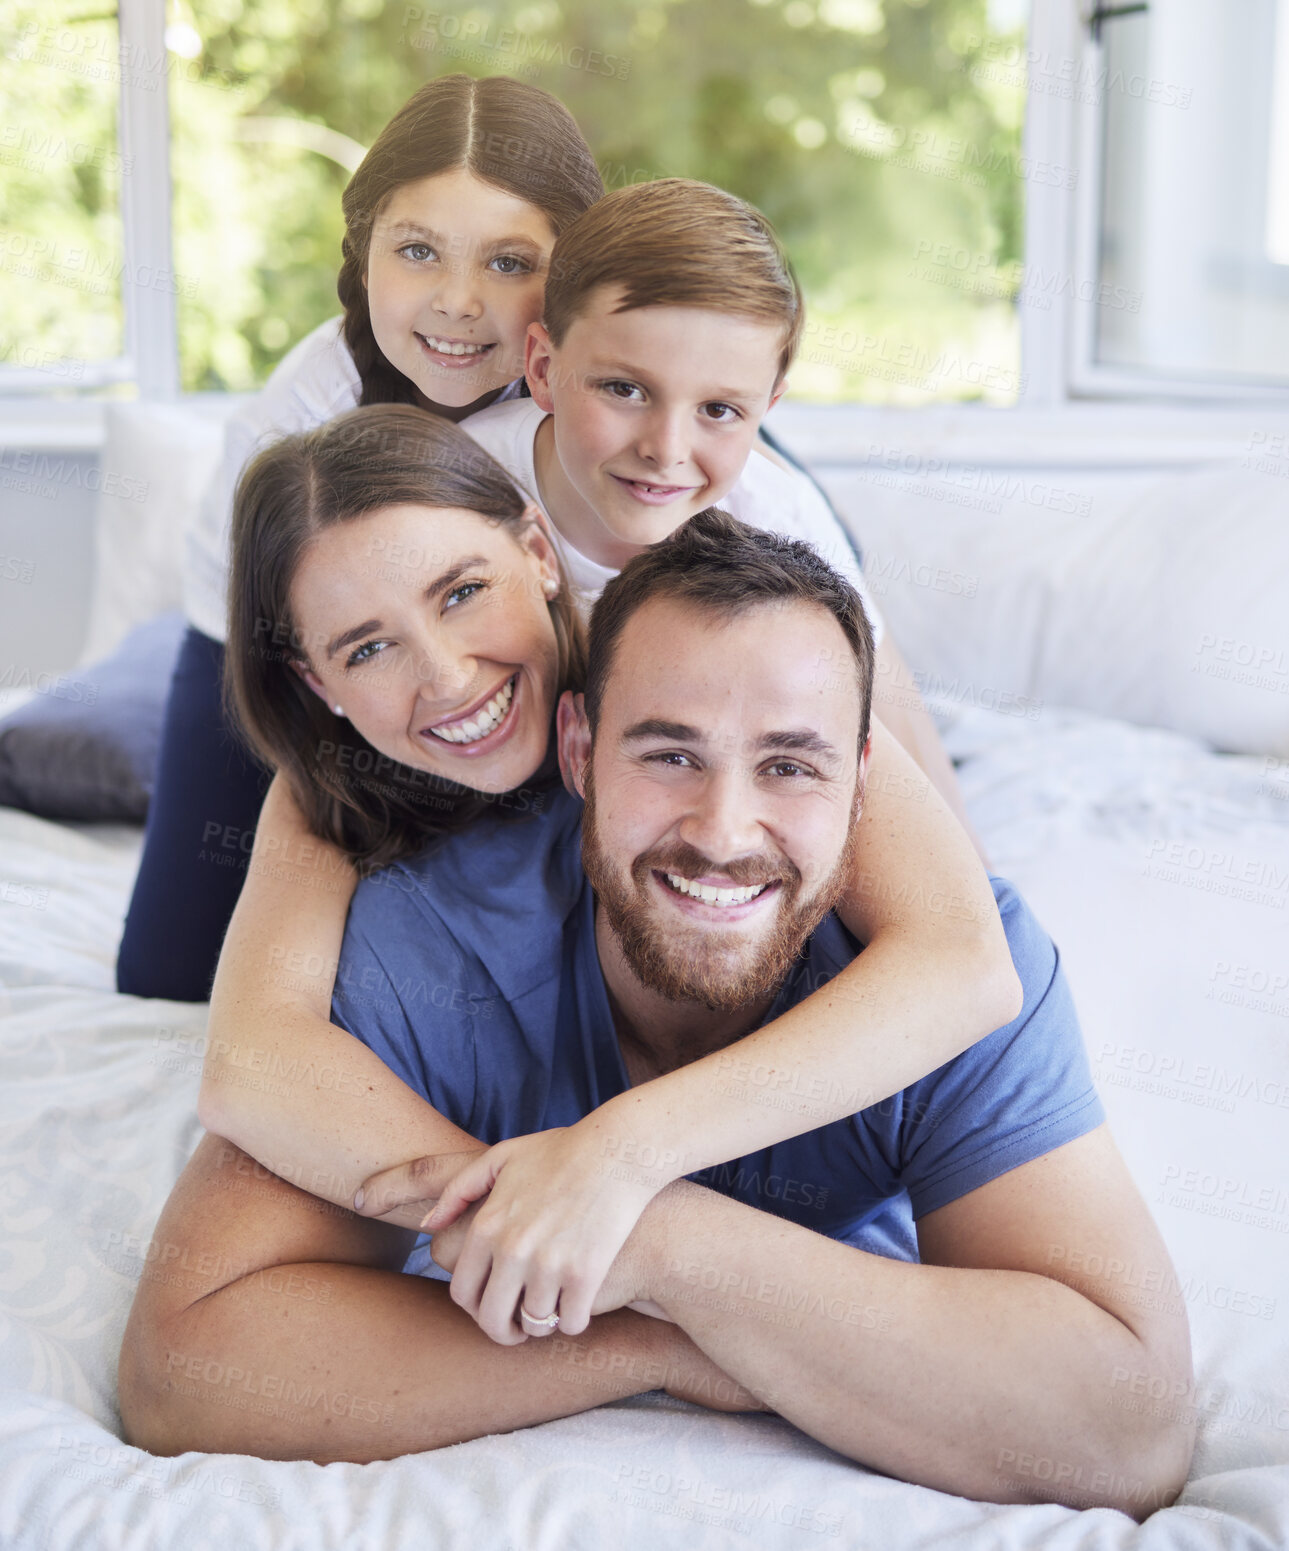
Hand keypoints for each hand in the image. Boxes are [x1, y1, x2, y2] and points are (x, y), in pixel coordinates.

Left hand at [358, 1125, 665, 1345]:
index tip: (490, 1308)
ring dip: (540, 1325)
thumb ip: (458, 1190)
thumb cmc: (563, 1151)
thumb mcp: (503, 1157)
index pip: (462, 1291)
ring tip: (550, 1313)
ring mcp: (549, 1264)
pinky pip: (571, 1322)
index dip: (474, 1308)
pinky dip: (573, 1322)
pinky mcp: (585, 1274)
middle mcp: (513, 1249)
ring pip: (533, 1324)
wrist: (619, 1152)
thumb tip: (427, 1225)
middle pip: (491, 1319)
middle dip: (502, 1332)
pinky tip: (578, 1307)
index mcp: (487, 1225)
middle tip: (516, 1330)